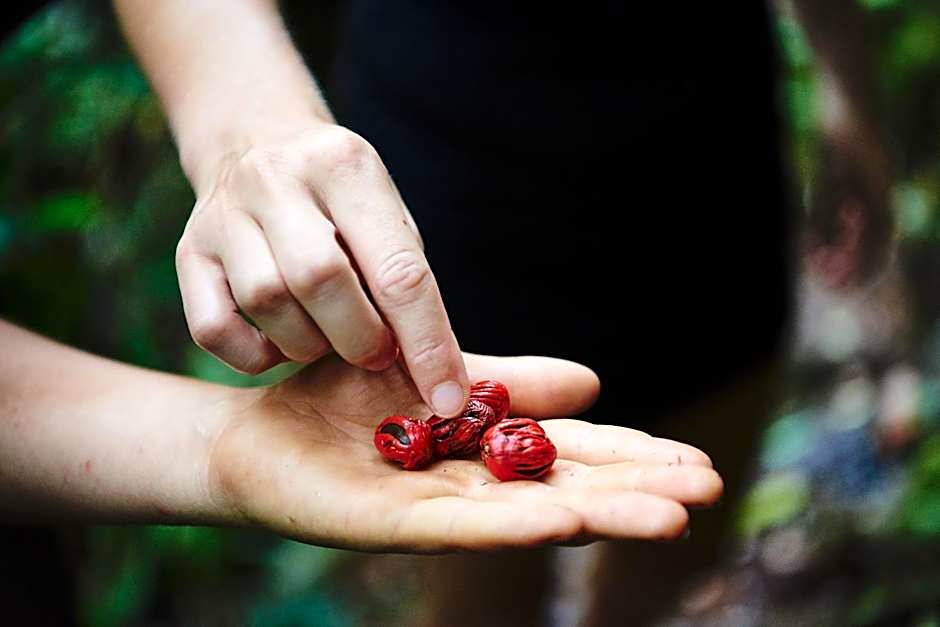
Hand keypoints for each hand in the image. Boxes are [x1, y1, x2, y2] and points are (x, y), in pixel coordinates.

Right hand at [176, 121, 468, 416]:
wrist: (256, 139)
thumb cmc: (342, 199)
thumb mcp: (386, 214)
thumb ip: (406, 281)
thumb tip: (434, 372)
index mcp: (346, 165)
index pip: (397, 269)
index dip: (428, 343)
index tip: (447, 398)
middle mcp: (277, 179)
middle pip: (321, 281)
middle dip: (361, 339)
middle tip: (377, 352)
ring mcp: (223, 214)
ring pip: (267, 304)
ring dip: (310, 344)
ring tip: (329, 334)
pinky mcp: (189, 251)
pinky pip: (214, 330)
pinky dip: (255, 355)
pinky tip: (281, 340)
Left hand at [209, 353, 722, 551]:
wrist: (262, 427)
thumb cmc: (348, 397)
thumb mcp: (440, 370)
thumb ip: (510, 381)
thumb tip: (592, 382)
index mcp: (488, 448)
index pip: (576, 453)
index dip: (636, 458)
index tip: (700, 461)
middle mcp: (474, 486)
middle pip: (568, 488)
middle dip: (638, 490)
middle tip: (710, 491)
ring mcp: (435, 510)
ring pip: (527, 514)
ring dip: (598, 515)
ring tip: (665, 517)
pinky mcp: (388, 524)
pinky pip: (457, 524)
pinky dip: (512, 522)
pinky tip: (564, 519)